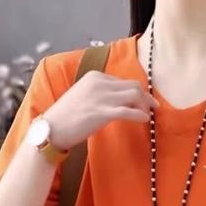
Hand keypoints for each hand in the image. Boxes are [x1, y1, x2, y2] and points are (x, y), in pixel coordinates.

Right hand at [43, 70, 159, 150]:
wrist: (52, 128)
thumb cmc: (66, 116)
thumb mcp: (83, 96)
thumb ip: (99, 93)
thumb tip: (116, 100)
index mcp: (95, 77)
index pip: (123, 81)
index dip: (136, 91)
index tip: (143, 100)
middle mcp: (100, 83)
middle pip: (133, 86)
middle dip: (145, 96)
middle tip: (153, 107)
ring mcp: (102, 97)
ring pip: (134, 96)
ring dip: (145, 105)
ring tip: (149, 114)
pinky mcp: (103, 113)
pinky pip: (128, 111)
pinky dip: (140, 115)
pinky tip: (145, 120)